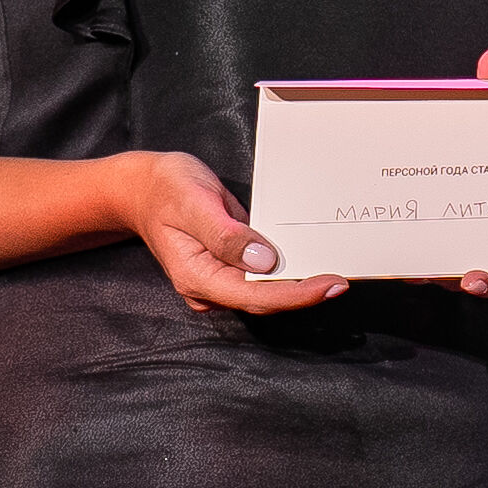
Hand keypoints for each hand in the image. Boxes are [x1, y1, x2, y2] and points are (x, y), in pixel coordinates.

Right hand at [109, 148, 346, 316]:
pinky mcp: (228, 267)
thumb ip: (226, 235)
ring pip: (266, 291)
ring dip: (300, 286)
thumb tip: (265, 262)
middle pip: (265, 300)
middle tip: (344, 281)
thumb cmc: (167, 189)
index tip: (330, 286)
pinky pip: (262, 276)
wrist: (144, 188)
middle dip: (305, 294)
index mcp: (198, 276)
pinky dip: (288, 272)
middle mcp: (209, 286)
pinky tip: (313, 262)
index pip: (255, 297)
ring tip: (337, 273)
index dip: (296, 295)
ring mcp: (218, 279)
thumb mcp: (194, 203)